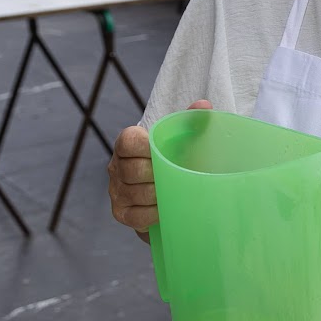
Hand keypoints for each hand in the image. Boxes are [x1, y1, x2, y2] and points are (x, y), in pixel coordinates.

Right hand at [108, 100, 211, 238]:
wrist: (169, 189)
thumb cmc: (175, 159)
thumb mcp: (182, 140)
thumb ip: (191, 121)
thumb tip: (204, 106)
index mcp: (127, 144)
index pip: (128, 141)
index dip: (145, 146)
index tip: (163, 151)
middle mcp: (116, 166)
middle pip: (132, 170)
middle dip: (156, 174)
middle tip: (177, 176)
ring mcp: (116, 191)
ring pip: (135, 193)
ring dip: (158, 195)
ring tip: (176, 192)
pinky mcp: (121, 213)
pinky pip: (136, 215)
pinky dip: (154, 213)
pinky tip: (167, 209)